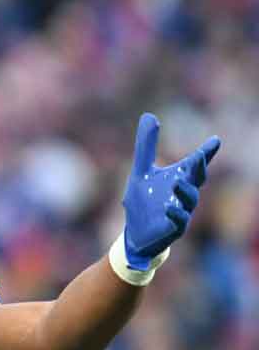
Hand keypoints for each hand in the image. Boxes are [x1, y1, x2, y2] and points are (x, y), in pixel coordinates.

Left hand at [121, 113, 220, 269]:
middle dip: (199, 168)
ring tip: (177, 181)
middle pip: (197, 179)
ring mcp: (181, 211)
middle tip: (198, 156)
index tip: (214, 141)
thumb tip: (149, 116)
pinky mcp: (173, 229)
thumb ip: (146, 147)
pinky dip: (176, 214)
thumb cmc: (143, 201)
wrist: (134, 233)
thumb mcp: (141, 171)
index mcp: (180, 178)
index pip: (196, 163)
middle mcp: (184, 194)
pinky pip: (180, 222)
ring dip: (185, 190)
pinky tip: (169, 208)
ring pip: (190, 200)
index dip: (206, 153)